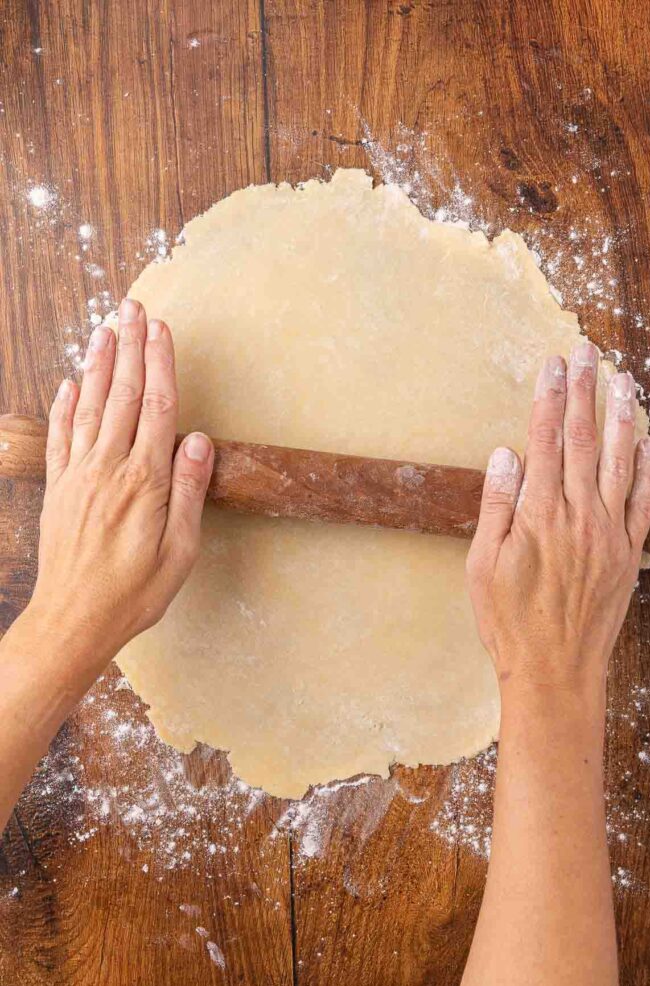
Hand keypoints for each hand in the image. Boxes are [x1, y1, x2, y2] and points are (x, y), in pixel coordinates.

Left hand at [28, 298, 213, 674]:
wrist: (72, 621)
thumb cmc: (133, 593)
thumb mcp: (179, 551)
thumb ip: (188, 491)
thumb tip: (200, 441)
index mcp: (144, 481)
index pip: (156, 407)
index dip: (159, 364)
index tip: (162, 329)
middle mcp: (108, 469)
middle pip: (121, 395)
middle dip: (129, 347)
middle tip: (133, 308)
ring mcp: (78, 476)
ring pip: (88, 406)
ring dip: (98, 364)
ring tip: (105, 329)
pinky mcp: (58, 489)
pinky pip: (60, 436)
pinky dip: (64, 405)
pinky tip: (69, 382)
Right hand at [466, 342, 649, 696]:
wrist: (555, 671)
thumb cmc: (509, 622)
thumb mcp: (482, 565)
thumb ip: (497, 506)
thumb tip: (506, 454)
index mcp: (539, 515)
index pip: (546, 441)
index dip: (549, 398)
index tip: (552, 364)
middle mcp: (579, 516)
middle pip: (584, 440)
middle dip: (585, 390)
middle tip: (587, 351)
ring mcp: (609, 533)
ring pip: (620, 461)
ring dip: (621, 416)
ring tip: (623, 379)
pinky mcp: (627, 552)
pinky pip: (644, 501)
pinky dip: (648, 467)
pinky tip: (647, 441)